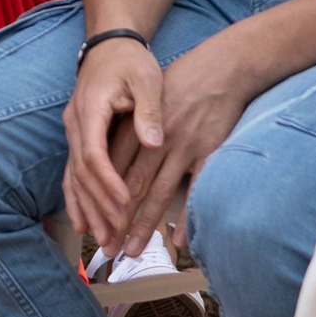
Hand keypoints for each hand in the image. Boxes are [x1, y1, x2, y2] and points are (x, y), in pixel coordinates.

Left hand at [63, 30, 258, 256]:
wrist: (222, 67)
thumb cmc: (181, 84)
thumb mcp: (146, 99)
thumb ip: (130, 130)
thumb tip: (111, 161)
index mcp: (137, 126)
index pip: (112, 168)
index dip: (101, 197)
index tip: (92, 223)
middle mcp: (157, 138)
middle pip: (132, 186)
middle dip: (117, 219)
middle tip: (106, 248)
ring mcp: (185, 146)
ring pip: (159, 192)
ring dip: (144, 224)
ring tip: (132, 249)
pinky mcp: (210, 150)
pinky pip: (196, 189)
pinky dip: (187, 215)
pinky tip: (179, 239)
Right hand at [63, 37, 167, 249]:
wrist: (109, 45)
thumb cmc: (131, 62)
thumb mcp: (146, 79)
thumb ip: (149, 111)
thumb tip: (154, 142)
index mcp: (91, 108)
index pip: (94, 154)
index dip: (108, 183)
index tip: (125, 204)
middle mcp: (75, 123)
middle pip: (81, 174)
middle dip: (99, 208)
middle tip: (115, 237)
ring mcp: (72, 132)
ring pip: (74, 178)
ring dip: (88, 211)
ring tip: (103, 240)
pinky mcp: (77, 138)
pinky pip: (72, 174)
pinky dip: (77, 200)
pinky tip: (85, 224)